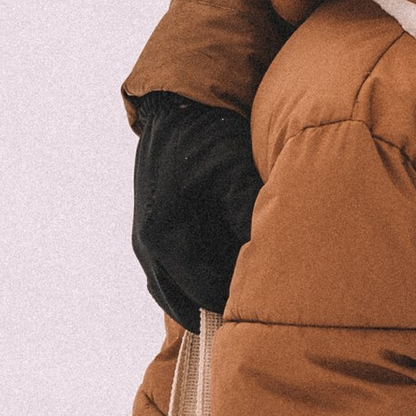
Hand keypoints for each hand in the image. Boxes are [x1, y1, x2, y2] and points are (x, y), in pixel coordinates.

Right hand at [132, 93, 260, 329]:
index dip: (237, 302)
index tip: (268, 303)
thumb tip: (271, 256)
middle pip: (186, 302)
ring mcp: (144, 242)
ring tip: (242, 294)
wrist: (179, 109)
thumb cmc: (209, 139)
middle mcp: (148, 246)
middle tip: (257, 306)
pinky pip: (170, 276)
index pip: (204, 294)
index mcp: (166, 237)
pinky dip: (194, 282)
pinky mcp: (149, 234)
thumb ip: (250, 216)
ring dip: (205, 295)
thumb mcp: (236, 174)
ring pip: (175, 292)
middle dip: (220, 306)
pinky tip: (225, 273)